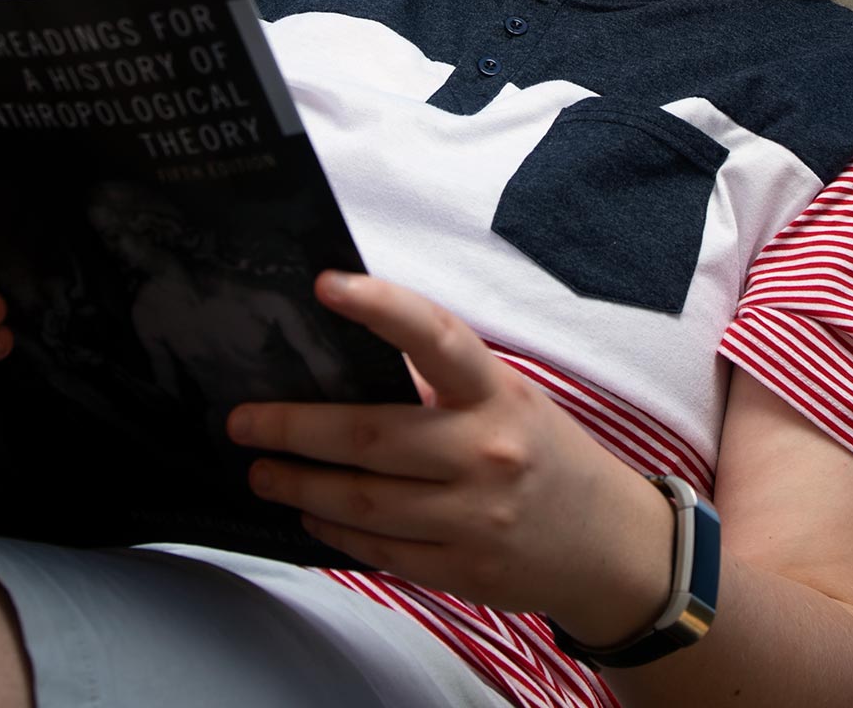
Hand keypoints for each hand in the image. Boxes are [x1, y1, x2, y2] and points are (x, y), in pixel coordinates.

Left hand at [229, 271, 677, 644]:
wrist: (611, 546)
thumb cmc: (545, 454)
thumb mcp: (510, 399)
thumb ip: (442, 383)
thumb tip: (346, 361)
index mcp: (496, 395)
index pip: (436, 337)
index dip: (380, 307)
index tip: (325, 284)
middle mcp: (486, 452)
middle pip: (370, 437)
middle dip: (292, 428)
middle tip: (241, 421)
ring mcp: (474, 517)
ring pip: (362, 501)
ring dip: (299, 484)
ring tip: (261, 470)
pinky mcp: (461, 568)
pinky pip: (379, 547)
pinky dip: (333, 529)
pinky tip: (309, 511)